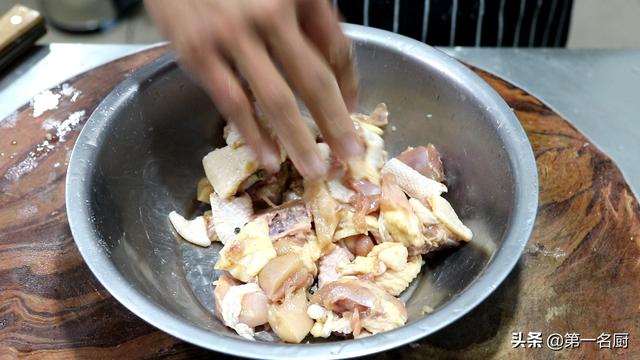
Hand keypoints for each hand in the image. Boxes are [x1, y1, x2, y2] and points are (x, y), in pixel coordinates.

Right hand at [145, 0, 363, 177]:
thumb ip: (310, 17)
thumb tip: (339, 71)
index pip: (336, 49)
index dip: (350, 86)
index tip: (354, 112)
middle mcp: (271, 14)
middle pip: (314, 80)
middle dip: (336, 123)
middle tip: (351, 155)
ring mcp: (233, 36)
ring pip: (276, 99)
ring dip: (298, 140)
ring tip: (315, 170)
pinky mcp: (198, 52)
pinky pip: (233, 102)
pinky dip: (252, 135)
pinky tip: (269, 159)